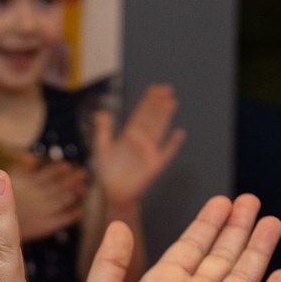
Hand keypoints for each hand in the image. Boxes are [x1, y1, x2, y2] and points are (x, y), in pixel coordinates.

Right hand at [10, 157, 86, 240]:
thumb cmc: (1, 203)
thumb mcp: (9, 182)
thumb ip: (22, 169)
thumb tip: (30, 156)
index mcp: (29, 185)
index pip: (47, 175)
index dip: (59, 170)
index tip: (68, 165)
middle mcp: (37, 197)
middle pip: (58, 186)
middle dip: (71, 179)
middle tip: (83, 173)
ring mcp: (42, 212)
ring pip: (62, 200)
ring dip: (73, 193)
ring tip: (82, 187)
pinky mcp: (44, 226)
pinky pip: (61, 220)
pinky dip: (71, 215)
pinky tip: (78, 211)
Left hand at [75, 193, 280, 281]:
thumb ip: (109, 263)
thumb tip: (118, 225)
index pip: (193, 245)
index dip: (208, 223)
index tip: (223, 201)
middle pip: (223, 255)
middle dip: (238, 227)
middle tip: (251, 200)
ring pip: (244, 277)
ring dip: (258, 250)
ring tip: (271, 222)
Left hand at [90, 84, 186, 209]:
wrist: (113, 193)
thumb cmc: (108, 172)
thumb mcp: (101, 147)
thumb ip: (103, 130)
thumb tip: (102, 112)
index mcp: (130, 135)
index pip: (141, 114)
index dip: (148, 102)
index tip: (155, 89)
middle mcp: (141, 141)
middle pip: (152, 119)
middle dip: (158, 105)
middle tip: (167, 89)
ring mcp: (149, 152)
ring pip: (158, 130)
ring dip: (164, 117)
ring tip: (171, 103)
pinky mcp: (154, 165)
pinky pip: (166, 153)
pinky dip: (173, 144)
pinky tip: (179, 133)